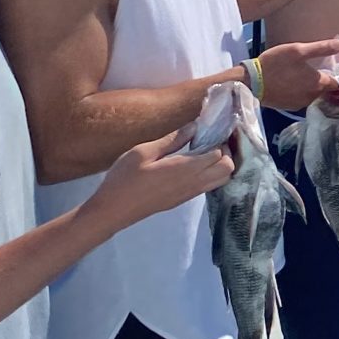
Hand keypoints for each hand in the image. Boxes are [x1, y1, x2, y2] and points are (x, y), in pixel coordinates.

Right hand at [101, 125, 232, 223]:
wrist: (112, 211)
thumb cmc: (124, 178)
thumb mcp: (143, 152)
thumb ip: (172, 140)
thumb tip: (196, 127)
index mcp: (185, 170)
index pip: (220, 155)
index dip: (221, 140)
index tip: (213, 128)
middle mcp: (193, 184)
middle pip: (227, 170)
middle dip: (226, 152)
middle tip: (210, 138)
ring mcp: (189, 195)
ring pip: (220, 181)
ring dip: (219, 164)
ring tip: (203, 149)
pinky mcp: (182, 200)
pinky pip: (208, 186)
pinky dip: (210, 173)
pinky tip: (193, 162)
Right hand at [254, 37, 338, 112]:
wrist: (251, 81)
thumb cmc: (276, 64)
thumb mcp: (299, 50)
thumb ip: (322, 48)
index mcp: (318, 84)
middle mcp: (312, 97)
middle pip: (328, 91)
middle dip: (331, 83)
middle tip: (329, 71)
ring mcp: (300, 104)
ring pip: (316, 96)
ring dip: (318, 88)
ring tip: (314, 76)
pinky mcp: (290, 106)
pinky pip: (304, 99)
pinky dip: (306, 92)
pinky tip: (299, 83)